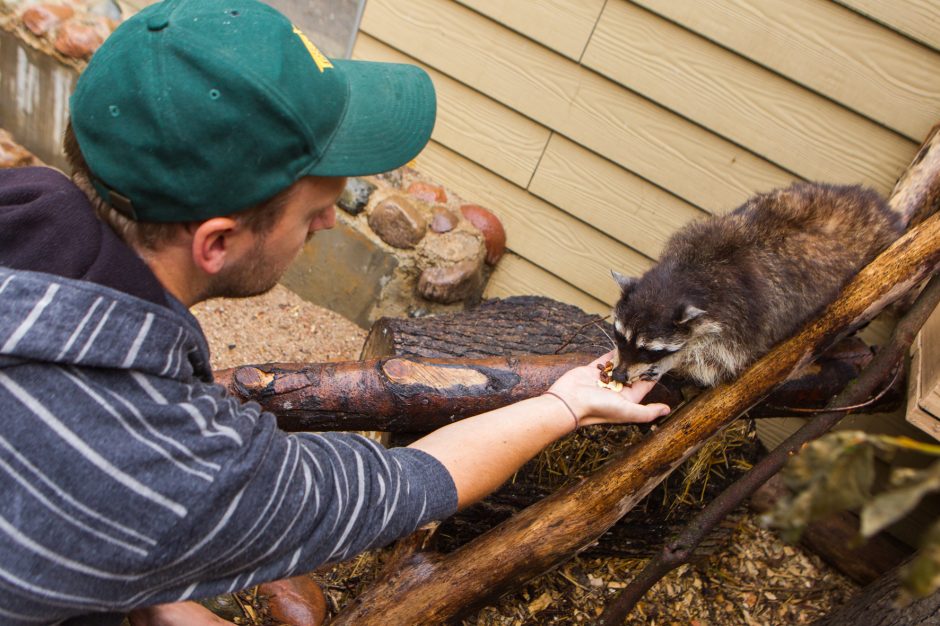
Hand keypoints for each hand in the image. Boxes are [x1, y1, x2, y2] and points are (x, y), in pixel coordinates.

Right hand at [547, 350, 669, 426]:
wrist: (569, 402)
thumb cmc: (598, 408)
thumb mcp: (627, 412)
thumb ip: (647, 412)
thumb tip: (667, 410)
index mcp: (626, 399)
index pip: (643, 384)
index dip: (652, 374)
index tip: (663, 360)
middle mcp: (616, 389)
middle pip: (632, 373)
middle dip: (641, 362)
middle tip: (652, 347)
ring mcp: (604, 379)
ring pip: (619, 365)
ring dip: (627, 356)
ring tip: (639, 343)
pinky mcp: (592, 371)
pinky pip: (604, 360)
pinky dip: (611, 353)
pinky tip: (620, 344)